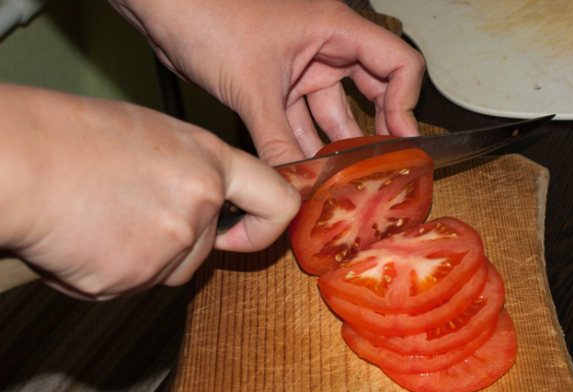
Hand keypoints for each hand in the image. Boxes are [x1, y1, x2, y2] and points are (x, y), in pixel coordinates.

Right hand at [0, 84, 299, 299]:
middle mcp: (199, 204)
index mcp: (208, 162)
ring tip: (95, 217)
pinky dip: (103, 274)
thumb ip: (189, 173)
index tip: (252, 232)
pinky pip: (128, 287)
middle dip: (171, 244)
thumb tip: (204, 203)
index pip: (277, 201)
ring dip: (137, 259)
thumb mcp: (150, 136)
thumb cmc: (66, 137)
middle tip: (121, 210)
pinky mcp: (133, 278)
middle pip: (205, 250)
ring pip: (167, 271)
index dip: (268, 226)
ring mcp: (169, 245)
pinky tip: (78, 239)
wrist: (14, 163)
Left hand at [109, 0, 425, 164]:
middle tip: (380, 168)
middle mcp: (324, 47)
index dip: (406, 103)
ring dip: (333, 145)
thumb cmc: (205, 11)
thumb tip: (294, 185)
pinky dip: (301, 144)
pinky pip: (298, 119)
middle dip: (375, 131)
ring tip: (341, 180)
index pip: (398, 64)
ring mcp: (299, 65)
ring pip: (330, 112)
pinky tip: (304, 172)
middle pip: (371, 91)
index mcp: (334, 29)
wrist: (158, 5)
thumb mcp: (250, 86)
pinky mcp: (273, 83)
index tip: (400, 141)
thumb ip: (277, 139)